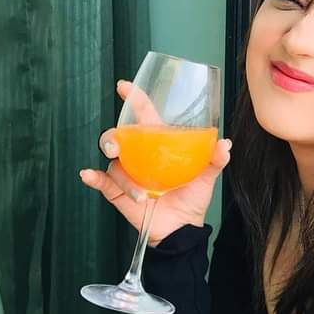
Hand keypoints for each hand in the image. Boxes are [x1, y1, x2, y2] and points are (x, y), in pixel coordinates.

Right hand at [79, 78, 231, 243]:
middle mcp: (138, 155)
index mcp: (156, 144)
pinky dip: (93, 178)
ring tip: (142, 193)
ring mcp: (127, 173)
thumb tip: (225, 144)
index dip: (132, 99)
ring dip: (124, 177)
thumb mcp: (206, 176)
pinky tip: (88, 175)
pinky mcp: (119, 192)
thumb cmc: (192, 197)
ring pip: (113, 163)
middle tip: (117, 145)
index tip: (124, 86)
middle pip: (117, 136)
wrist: (183, 227)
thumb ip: (215, 159)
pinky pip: (102, 182)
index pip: (142, 116)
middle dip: (113, 137)